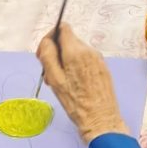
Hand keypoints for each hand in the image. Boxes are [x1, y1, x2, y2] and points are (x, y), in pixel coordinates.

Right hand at [36, 23, 128, 142]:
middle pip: (68, 40)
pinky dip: (75, 66)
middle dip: (56, 52)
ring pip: (76, 51)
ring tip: (61, 82)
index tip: (44, 54)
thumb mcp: (55, 80)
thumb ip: (48, 55)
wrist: (101, 120)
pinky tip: (73, 84)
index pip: (63, 27)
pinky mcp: (103, 67)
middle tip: (49, 73)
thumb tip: (47, 41)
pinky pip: (85, 59)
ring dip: (65, 60)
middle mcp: (89, 51)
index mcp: (76, 52)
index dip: (50, 37)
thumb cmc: (75, 103)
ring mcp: (98, 59)